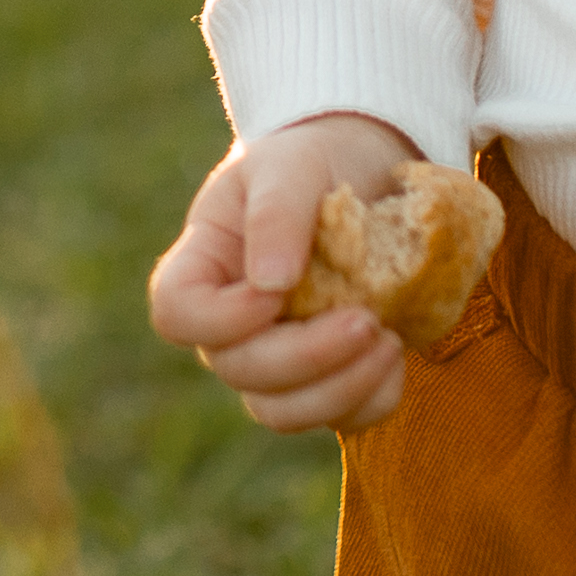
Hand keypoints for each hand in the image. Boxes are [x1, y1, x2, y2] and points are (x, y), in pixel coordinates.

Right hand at [144, 111, 425, 435]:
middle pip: (238, 369)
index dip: (218, 319)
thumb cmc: (313, 159)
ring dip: (337, 390)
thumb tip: (269, 284)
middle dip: (304, 357)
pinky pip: (339, 416)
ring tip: (388, 342)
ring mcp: (277, 355)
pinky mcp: (329, 375)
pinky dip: (372, 398)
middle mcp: (231, 321)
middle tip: (367, 320)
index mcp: (205, 262)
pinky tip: (398, 352)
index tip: (276, 291)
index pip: (177, 312)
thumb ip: (276, 213)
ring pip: (281, 411)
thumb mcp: (291, 164)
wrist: (365, 169)